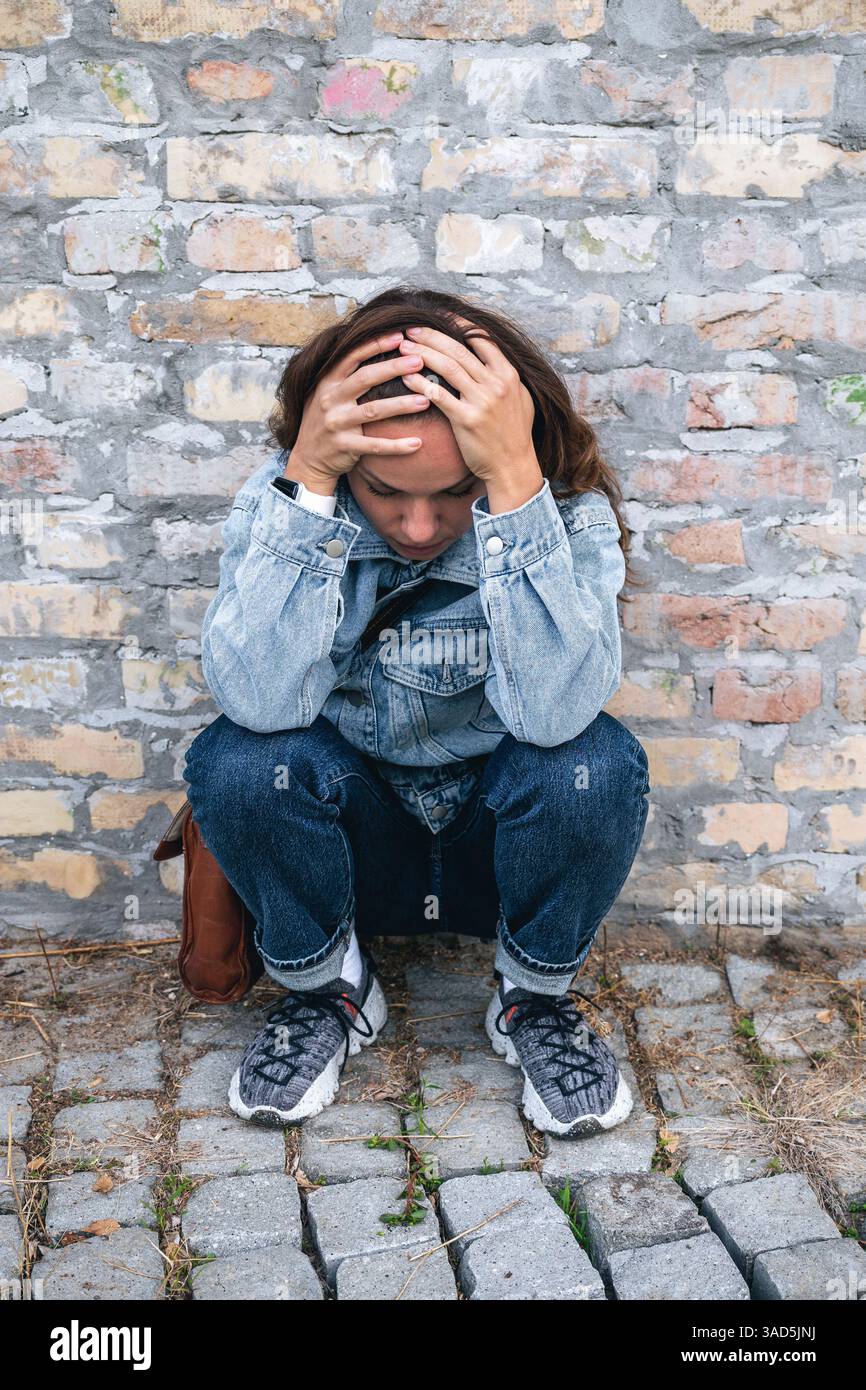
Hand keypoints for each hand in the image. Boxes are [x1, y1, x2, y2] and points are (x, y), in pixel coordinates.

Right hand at [287, 332, 431, 493]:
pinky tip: (417, 443)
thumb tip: (377, 351)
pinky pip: (374, 445)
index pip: (352, 357)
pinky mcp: (344, 446)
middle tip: (419, 361)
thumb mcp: (327, 393)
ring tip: (426, 399)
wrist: (308, 458)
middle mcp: (330, 399)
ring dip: (401, 405)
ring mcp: (336, 423)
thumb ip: (346, 376)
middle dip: (393, 368)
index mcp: (328, 382)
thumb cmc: (326, 420)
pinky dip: (396, 445)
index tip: (400, 336)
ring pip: (373, 410)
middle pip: (365, 378)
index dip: (375, 344)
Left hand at [396, 317, 542, 510]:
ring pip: (447, 368)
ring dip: (422, 353)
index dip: (460, 324)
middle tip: (411, 329)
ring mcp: (482, 401)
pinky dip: (421, 383)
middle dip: (432, 336)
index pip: (482, 339)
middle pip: (459, 350)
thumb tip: (491, 358)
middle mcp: (496, 384)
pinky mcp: (466, 420)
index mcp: (509, 374)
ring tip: (403, 347)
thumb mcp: (520, 398)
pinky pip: (438, 395)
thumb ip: (505, 377)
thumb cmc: (514, 434)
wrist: (513, 466)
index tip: (441, 316)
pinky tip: (407, 377)